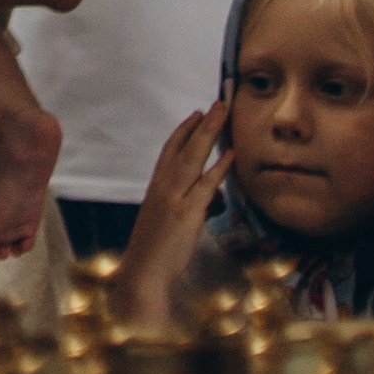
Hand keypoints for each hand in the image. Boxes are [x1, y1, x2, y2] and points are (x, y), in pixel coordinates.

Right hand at [110, 104, 227, 325]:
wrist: (143, 271)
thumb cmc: (154, 249)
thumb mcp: (165, 219)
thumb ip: (182, 204)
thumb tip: (207, 199)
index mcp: (157, 186)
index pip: (170, 150)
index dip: (184, 130)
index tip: (196, 115)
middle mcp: (164, 186)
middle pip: (184, 146)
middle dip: (203, 124)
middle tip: (218, 103)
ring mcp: (175, 197)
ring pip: (194, 157)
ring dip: (211, 133)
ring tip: (224, 114)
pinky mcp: (187, 212)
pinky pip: (206, 184)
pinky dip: (219, 167)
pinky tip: (230, 153)